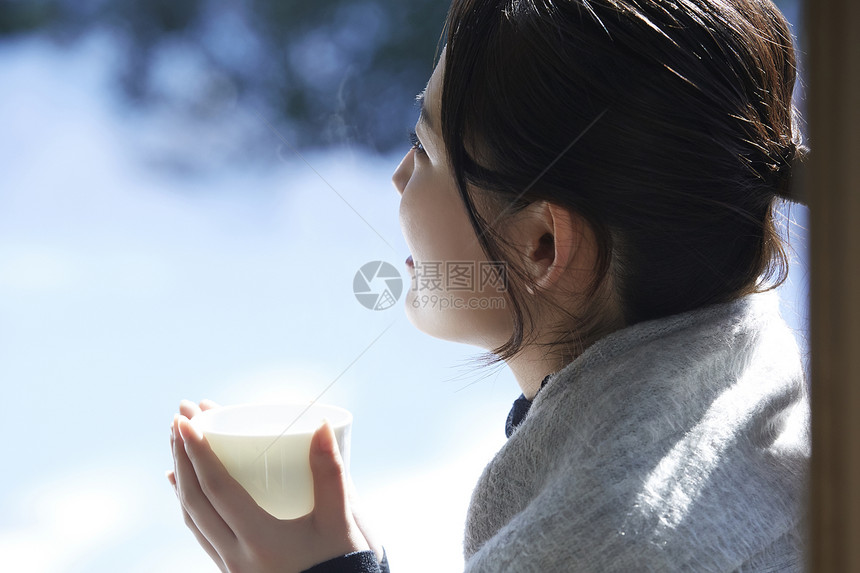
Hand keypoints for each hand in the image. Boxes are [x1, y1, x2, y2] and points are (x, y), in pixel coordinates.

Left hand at [167, 400, 376, 572]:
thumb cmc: (342, 564)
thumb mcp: (339, 520)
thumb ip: (331, 473)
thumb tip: (319, 424)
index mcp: (260, 540)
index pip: (216, 489)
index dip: (197, 452)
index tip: (185, 420)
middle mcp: (236, 557)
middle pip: (194, 501)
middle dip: (183, 456)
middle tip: (179, 419)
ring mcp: (231, 567)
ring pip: (192, 518)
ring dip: (182, 477)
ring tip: (177, 444)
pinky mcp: (234, 570)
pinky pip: (199, 533)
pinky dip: (188, 504)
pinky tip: (183, 488)